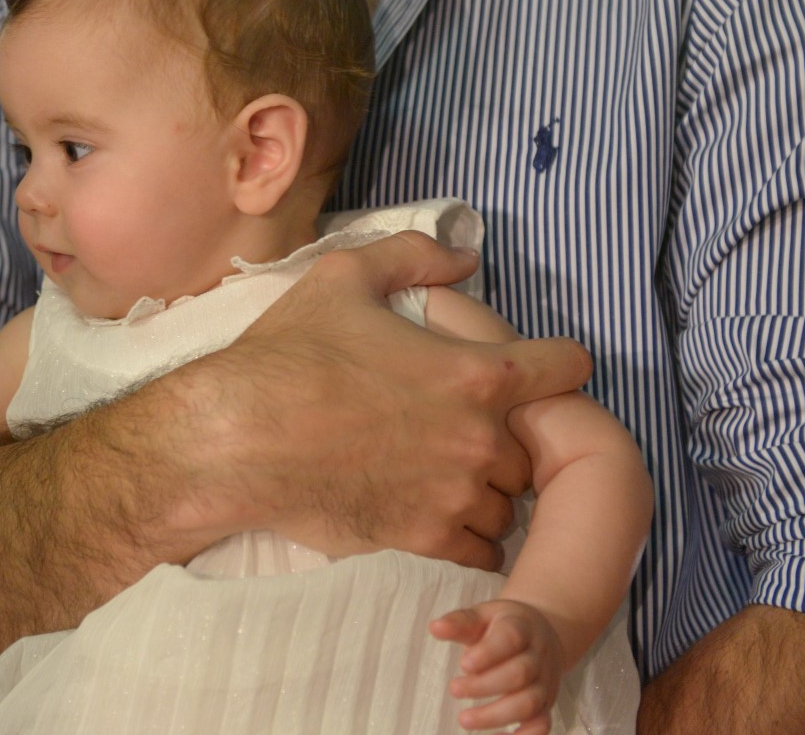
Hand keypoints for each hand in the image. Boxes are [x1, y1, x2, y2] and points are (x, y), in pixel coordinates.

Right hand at [208, 231, 589, 568]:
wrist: (238, 440)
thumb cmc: (289, 355)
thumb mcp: (344, 277)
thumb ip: (414, 255)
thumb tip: (465, 258)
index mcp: (474, 372)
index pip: (566, 368)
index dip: (557, 363)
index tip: (537, 369)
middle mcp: (477, 438)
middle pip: (536, 445)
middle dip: (510, 434)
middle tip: (469, 424)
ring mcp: (454, 494)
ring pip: (510, 501)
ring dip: (491, 487)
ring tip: (452, 473)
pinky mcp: (424, 538)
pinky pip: (482, 549)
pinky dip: (472, 535)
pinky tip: (441, 513)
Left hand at [431, 599, 565, 733]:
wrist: (541, 634)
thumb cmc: (503, 626)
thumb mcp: (483, 615)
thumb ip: (460, 622)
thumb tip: (435, 628)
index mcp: (522, 628)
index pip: (511, 638)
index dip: (489, 653)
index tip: (463, 664)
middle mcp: (538, 656)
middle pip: (520, 674)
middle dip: (484, 686)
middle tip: (454, 689)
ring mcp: (544, 683)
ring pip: (529, 703)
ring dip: (496, 715)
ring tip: (464, 720)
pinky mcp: (545, 705)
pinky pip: (541, 725)